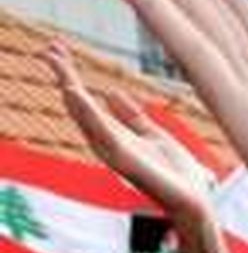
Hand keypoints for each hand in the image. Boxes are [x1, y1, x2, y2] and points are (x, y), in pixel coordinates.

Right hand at [44, 41, 213, 220]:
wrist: (196, 204)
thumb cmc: (179, 175)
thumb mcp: (156, 136)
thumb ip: (134, 117)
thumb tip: (110, 92)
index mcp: (118, 136)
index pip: (89, 103)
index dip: (73, 77)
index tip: (58, 50)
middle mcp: (110, 144)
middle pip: (81, 107)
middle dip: (64, 78)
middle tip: (47, 48)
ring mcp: (116, 153)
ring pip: (86, 118)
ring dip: (70, 90)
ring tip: (55, 64)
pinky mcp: (126, 161)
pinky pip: (103, 133)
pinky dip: (88, 113)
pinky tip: (74, 93)